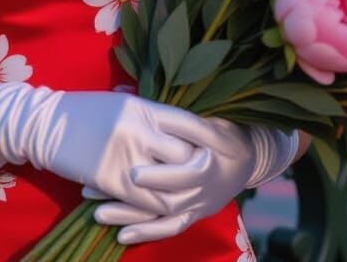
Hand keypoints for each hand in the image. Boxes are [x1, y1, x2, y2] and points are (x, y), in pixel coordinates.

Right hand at [0, 81, 216, 215]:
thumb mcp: (118, 103)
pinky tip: (164, 211)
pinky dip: (158, 209)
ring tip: (194, 199)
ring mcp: (125, 154)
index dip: (211, 137)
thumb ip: (146, 112)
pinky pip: (144, 200)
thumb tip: (172, 119)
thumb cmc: (82, 111)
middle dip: (200, 169)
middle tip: (211, 179)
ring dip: (182, 193)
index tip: (226, 146)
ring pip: (169, 182)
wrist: (45, 124)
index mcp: (143, 107)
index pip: (189, 123)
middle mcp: (139, 129)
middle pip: (185, 155)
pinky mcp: (109, 178)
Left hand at [83, 118, 297, 244]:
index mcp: (208, 166)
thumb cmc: (227, 133)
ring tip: (98, 214)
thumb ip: (182, 120)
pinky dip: (147, 234)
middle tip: (95, 194)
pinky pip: (170, 229)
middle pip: (163, 200)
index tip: (132, 174)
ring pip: (161, 217)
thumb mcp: (211, 122)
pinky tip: (122, 237)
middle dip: (128, 200)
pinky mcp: (194, 215)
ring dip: (129, 218)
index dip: (158, 176)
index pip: (181, 175)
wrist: (251, 158)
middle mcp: (202, 192)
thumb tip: (146, 108)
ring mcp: (197, 207)